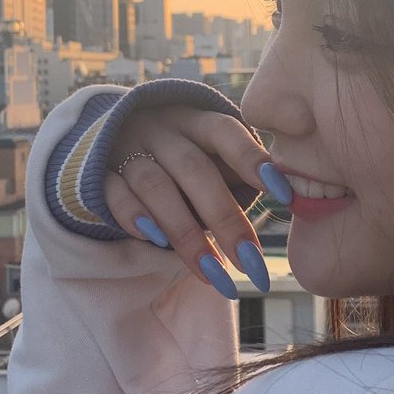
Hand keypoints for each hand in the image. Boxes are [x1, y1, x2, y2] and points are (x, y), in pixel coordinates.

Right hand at [104, 105, 285, 298]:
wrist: (111, 137)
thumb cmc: (180, 155)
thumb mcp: (207, 152)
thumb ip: (241, 170)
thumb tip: (295, 201)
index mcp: (195, 120)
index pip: (226, 132)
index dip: (253, 160)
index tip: (284, 195)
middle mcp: (161, 130)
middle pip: (194, 170)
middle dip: (225, 219)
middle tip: (253, 263)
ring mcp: (126, 150)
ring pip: (155, 187)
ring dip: (186, 233)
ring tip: (214, 273)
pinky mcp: (98, 174)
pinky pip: (115, 195)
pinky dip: (135, 218)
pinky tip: (158, 244)